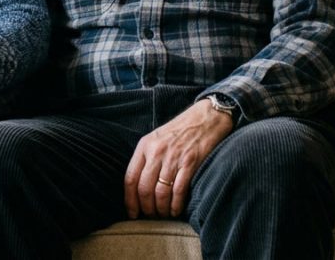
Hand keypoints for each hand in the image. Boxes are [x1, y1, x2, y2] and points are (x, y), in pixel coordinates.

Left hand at [124, 99, 233, 218]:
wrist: (205, 118)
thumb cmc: (179, 131)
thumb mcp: (156, 139)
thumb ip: (146, 158)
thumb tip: (138, 187)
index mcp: (144, 146)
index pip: (130, 178)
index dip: (130, 200)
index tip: (132, 212)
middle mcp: (156, 152)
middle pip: (144, 188)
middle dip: (146, 207)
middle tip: (151, 216)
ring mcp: (173, 158)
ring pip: (160, 192)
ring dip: (161, 209)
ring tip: (164, 214)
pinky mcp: (190, 163)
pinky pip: (178, 190)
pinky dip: (176, 205)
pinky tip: (176, 210)